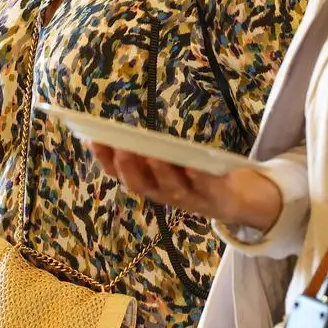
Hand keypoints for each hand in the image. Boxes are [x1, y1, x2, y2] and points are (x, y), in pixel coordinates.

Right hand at [89, 144, 283, 230]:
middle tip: (120, 147)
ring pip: (170, 188)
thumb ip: (148, 150)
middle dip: (128, 167)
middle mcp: (163, 194)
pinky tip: (193, 163)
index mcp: (149, 184)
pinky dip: (198, 177)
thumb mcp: (168, 164)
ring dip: (160, 172)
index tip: (92, 138)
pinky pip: (204, 188)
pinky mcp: (213, 198)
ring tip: (153, 154)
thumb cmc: (194, 174)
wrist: (236, 200)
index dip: (103, 159)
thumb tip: (121, 127)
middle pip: (140, 185)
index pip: (118, 174)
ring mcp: (188, 199)